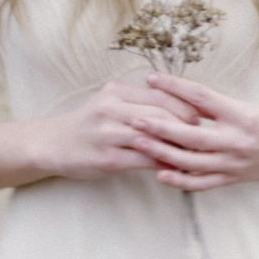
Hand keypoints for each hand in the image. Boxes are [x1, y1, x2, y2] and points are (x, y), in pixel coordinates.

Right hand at [36, 80, 200, 181]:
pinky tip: (174, 167)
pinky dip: (161, 163)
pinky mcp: (106, 158)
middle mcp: (111, 108)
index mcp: (116, 91)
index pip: (159, 95)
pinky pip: (142, 160)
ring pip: (152, 137)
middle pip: (159, 113)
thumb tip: (177, 105)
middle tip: (204, 134)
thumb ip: (137, 101)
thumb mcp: (109, 102)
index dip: (184, 104)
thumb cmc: (88, 122)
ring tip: (196, 151)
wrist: (53, 143)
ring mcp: (108, 134)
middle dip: (185, 124)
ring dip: (176, 145)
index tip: (203, 113)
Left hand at [128, 73, 258, 191]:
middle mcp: (236, 140)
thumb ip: (214, 105)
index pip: (201, 97)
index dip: (174, 87)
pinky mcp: (232, 180)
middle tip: (135, 118)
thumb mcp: (245, 106)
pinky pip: (201, 184)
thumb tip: (179, 95)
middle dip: (160, 127)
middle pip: (190, 134)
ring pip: (191, 161)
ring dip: (162, 153)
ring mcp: (233, 163)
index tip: (151, 79)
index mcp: (240, 114)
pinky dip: (179, 181)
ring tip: (138, 143)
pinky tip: (159, 173)